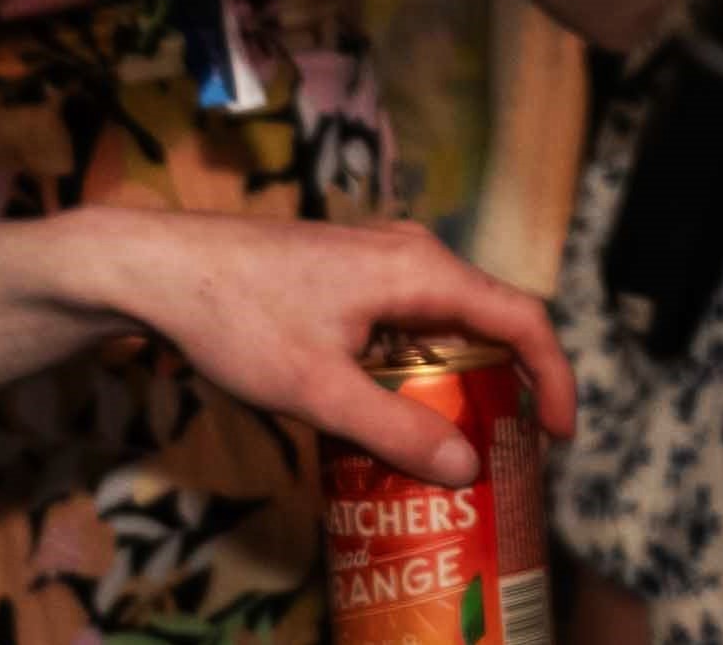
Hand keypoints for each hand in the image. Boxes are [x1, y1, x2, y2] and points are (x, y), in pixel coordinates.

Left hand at [0, 210, 579, 482]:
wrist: (159, 266)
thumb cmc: (237, 317)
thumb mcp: (317, 390)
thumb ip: (394, 429)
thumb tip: (467, 469)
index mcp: (420, 269)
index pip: (520, 317)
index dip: (555, 376)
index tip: (563, 436)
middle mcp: (412, 253)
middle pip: (490, 318)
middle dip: (511, 386)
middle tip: (511, 454)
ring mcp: (380, 257)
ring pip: (448, 320)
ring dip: (463, 378)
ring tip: (460, 444)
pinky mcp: (351, 270)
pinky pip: (413, 318)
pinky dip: (424, 365)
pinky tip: (397, 411)